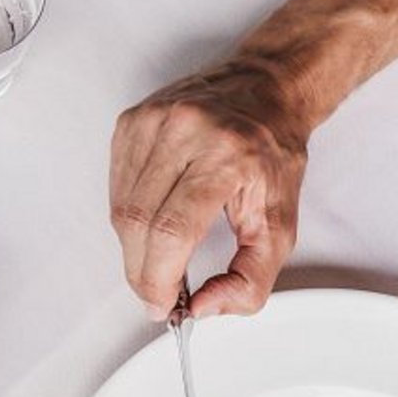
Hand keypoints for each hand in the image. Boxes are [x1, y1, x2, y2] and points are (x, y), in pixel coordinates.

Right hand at [108, 59, 307, 320]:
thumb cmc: (273, 152)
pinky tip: (153, 220)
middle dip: (143, 272)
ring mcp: (152, 122)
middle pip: (138, 223)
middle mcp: (185, 131)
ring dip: (135, 247)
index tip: (162, 305)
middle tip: (158, 292)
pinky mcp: (131, 122)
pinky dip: (129, 217)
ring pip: (121, 209)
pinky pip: (116, 187)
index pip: (171, 230)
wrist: (266, 89)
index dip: (158, 279)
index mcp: (227, 155)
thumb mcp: (281, 224)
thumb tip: (202, 307)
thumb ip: (251, 279)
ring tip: (160, 256)